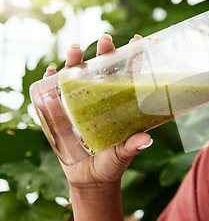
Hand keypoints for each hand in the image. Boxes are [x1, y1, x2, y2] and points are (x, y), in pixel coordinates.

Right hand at [44, 34, 151, 187]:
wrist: (90, 179)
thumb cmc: (112, 163)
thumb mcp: (123, 154)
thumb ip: (133, 146)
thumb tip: (146, 140)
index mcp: (121, 104)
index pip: (129, 76)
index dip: (133, 58)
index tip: (137, 41)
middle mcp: (101, 99)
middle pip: (103, 70)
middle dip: (104, 52)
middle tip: (105, 40)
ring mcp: (80, 103)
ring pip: (77, 75)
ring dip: (75, 60)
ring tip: (74, 49)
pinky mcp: (61, 112)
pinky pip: (54, 93)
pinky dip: (51, 80)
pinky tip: (51, 71)